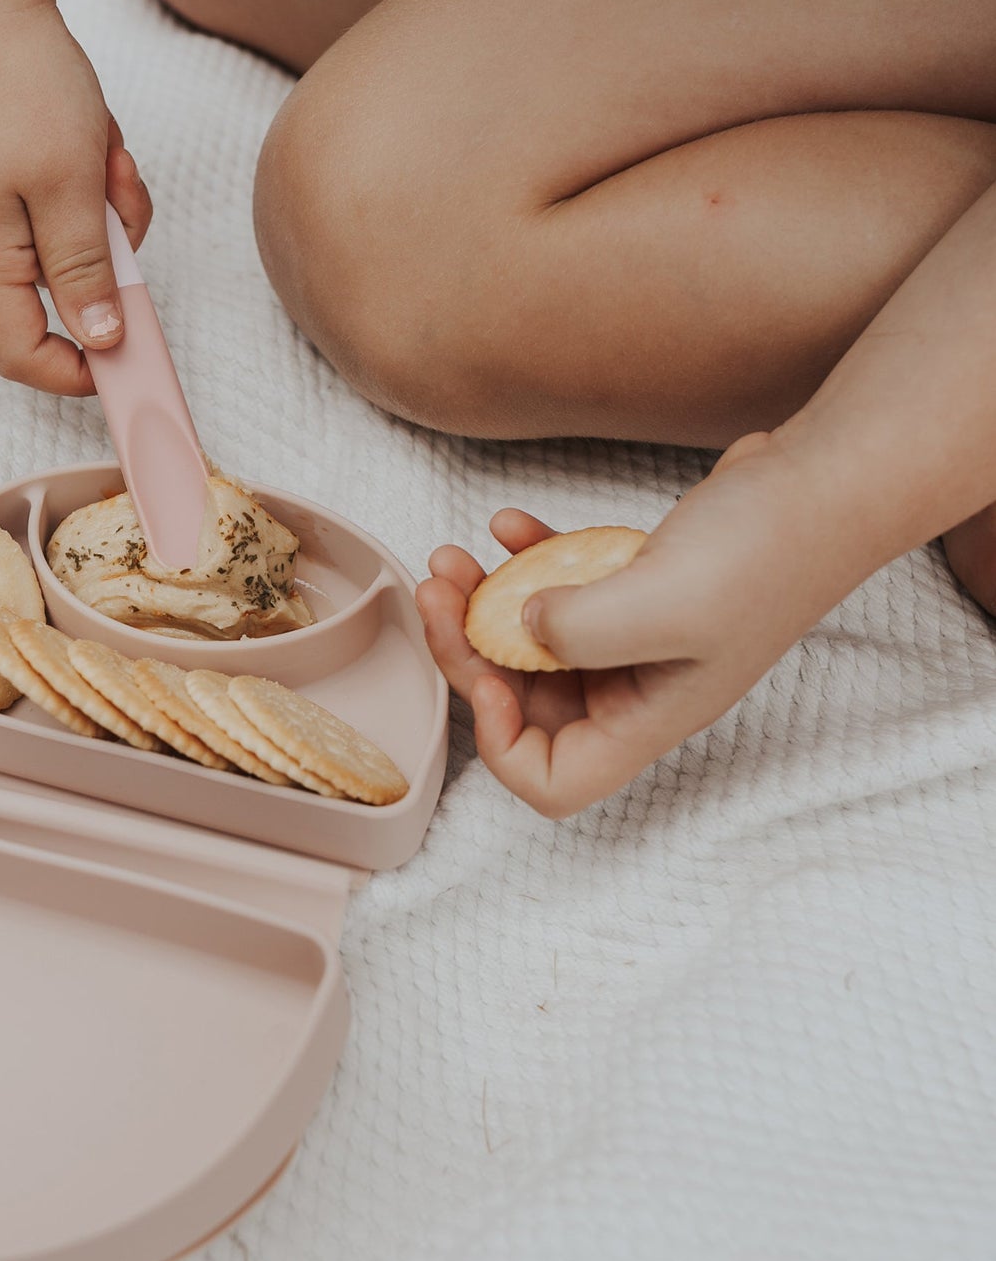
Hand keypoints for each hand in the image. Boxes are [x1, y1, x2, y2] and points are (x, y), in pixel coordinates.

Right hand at [0, 2, 152, 394]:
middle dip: (107, 250)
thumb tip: (99, 339)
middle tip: (117, 192)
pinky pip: (62, 193)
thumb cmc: (12, 75)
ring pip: (71, 235)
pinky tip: (89, 129)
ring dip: (104, 201)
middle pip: (60, 287)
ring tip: (101, 146)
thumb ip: (84, 272)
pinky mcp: (1, 161)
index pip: (18, 352)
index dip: (73, 372)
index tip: (128, 358)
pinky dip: (88, 170)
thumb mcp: (67, 186)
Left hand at [416, 436, 848, 816]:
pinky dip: (526, 562)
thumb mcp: (661, 602)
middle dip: (467, 650)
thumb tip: (516, 628)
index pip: (553, 782)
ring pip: (530, 643)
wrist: (824, 478)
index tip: (488, 675)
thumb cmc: (765, 550)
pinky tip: (509, 524)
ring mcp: (635, 639)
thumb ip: (576, 632)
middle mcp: (637, 690)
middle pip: (524, 703)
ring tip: (455, 557)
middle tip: (438, 590)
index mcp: (646, 718)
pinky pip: (559, 591)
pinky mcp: (633, 590)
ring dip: (482, 603)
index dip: (501, 743)